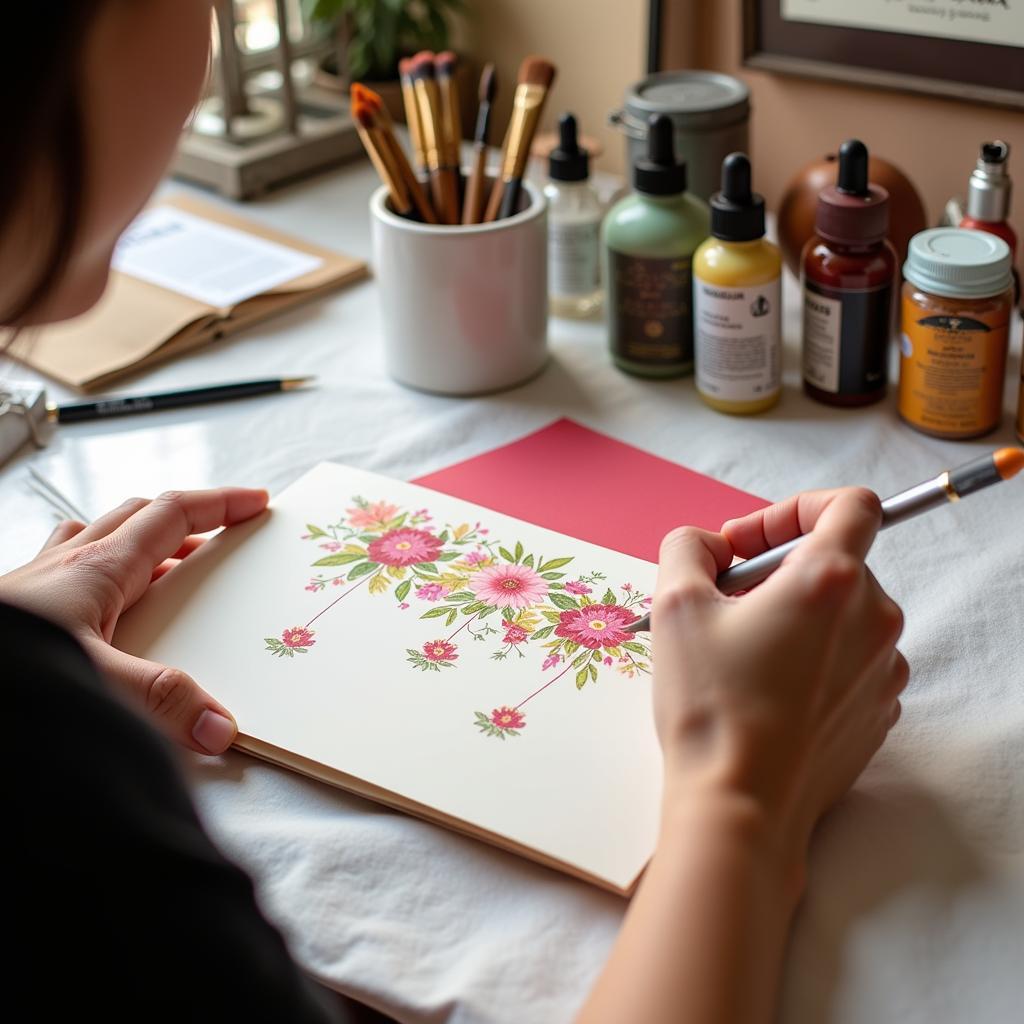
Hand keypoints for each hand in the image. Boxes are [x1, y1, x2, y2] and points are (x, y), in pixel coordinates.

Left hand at [1, 488, 267, 753]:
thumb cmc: (8, 669)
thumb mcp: (95, 684)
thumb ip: (163, 703)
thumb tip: (221, 727)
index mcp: (100, 567)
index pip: (173, 514)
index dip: (219, 504)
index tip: (257, 503)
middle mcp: (67, 564)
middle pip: (137, 517)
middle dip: (186, 519)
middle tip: (220, 537)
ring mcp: (36, 581)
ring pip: (97, 537)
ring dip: (138, 542)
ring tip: (162, 568)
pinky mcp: (15, 607)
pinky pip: (65, 568)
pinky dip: (95, 571)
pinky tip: (96, 609)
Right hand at [652, 487, 906, 886]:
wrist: (741, 805)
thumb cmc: (710, 705)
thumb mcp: (675, 606)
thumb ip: (687, 548)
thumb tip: (708, 545)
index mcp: (830, 581)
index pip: (852, 504)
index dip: (796, 508)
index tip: (751, 543)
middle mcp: (873, 620)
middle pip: (837, 562)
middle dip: (779, 569)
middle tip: (726, 602)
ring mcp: (883, 669)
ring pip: (843, 613)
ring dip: (796, 614)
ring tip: (743, 651)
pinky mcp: (878, 710)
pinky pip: (850, 659)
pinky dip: (813, 656)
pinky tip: (767, 688)